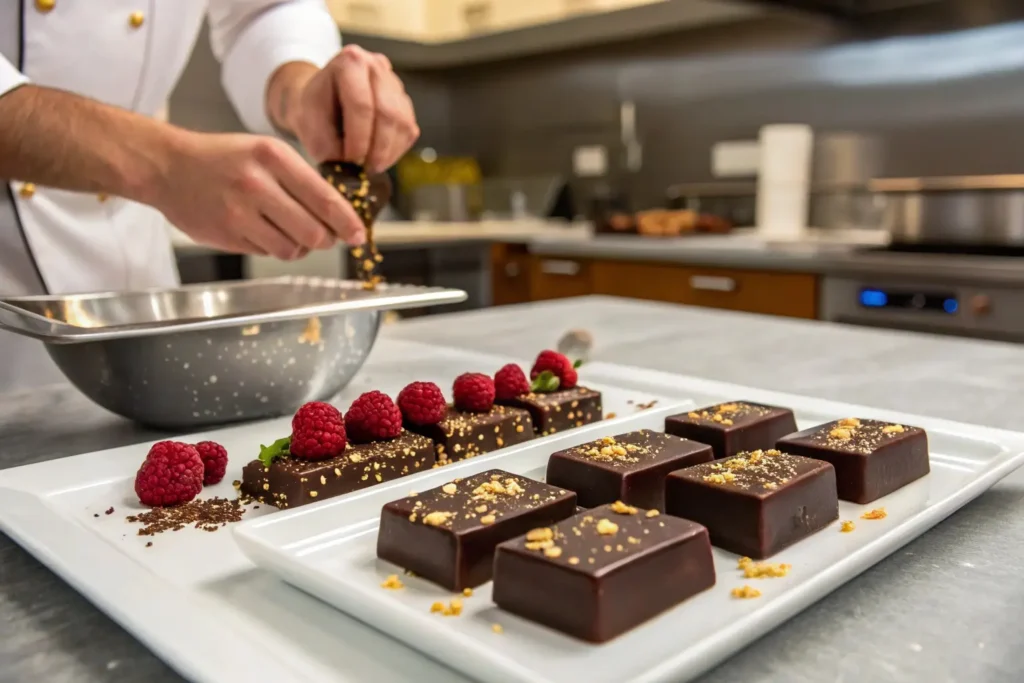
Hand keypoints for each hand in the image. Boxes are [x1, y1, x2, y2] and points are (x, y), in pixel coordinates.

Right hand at [153, 130, 365, 258]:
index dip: (347, 223)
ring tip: (291, 233)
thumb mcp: (265, 152)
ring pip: (290, 249)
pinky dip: (273, 248)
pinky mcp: (227, 234)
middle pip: (313, 232)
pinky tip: (264, 232)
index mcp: (273, 157)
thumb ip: (300, 180)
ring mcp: (239, 212)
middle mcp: (257, 183)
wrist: (168, 166)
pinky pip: (266, 252)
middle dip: (325, 240)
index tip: (359, 234)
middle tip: (325, 237)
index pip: (325, 199)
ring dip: (298, 248)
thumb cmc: (223, 158)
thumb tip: (338, 214)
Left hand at [276, 46, 419, 171]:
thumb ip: (328, 147)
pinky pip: (409, 131)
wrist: (322, 102)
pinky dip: (395, 151)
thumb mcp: (309, 126)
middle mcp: (377, 66)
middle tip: (365, 169)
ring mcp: (395, 84)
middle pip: (388, 113)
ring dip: (388, 152)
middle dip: (377, 147)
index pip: (361, 104)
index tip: (351, 162)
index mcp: (350, 62)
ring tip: (370, 167)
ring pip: (403, 123)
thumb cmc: (314, 112)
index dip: (359, 138)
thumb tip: (350, 171)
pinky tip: (378, 158)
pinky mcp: (405, 104)